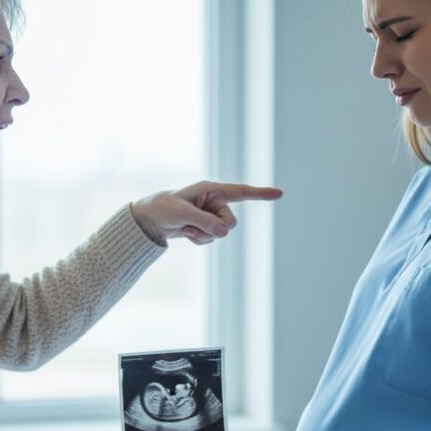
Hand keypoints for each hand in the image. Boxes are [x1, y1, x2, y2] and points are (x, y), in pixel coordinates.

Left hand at [130, 181, 282, 245]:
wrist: (150, 219)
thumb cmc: (164, 208)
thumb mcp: (182, 213)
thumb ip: (204, 221)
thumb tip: (225, 232)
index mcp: (212, 190)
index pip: (242, 192)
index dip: (261, 193)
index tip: (280, 193)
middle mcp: (215, 202)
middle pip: (230, 222)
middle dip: (213, 227)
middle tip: (191, 222)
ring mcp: (211, 216)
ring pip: (221, 234)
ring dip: (203, 234)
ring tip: (185, 226)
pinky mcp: (206, 227)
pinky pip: (211, 240)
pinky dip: (199, 239)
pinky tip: (186, 232)